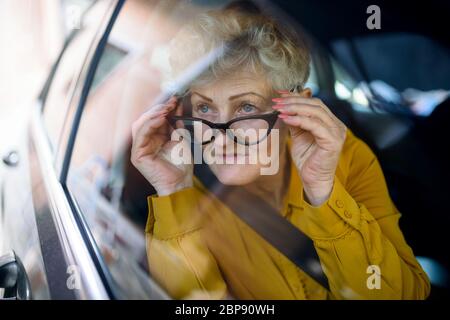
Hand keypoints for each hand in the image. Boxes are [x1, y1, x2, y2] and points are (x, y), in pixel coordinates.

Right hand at [131, 96, 192, 195]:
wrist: (181, 183)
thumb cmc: (181, 165)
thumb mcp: (180, 138)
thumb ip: (176, 124)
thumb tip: (177, 105)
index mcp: (153, 138)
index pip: (153, 118)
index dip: (163, 108)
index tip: (175, 100)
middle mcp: (144, 142)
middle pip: (145, 119)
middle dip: (158, 108)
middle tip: (171, 102)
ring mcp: (139, 148)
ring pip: (140, 124)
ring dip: (154, 114)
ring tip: (166, 108)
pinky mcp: (137, 154)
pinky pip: (141, 134)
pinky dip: (150, 123)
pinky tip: (161, 118)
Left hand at [272, 90, 346, 205]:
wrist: (313, 180)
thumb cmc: (307, 160)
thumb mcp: (298, 136)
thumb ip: (294, 122)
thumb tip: (283, 108)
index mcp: (330, 122)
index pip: (314, 103)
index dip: (296, 96)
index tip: (279, 95)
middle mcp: (337, 125)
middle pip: (315, 104)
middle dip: (294, 101)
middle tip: (277, 101)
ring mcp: (337, 132)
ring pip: (315, 112)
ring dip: (294, 108)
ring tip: (279, 108)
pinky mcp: (333, 141)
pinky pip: (315, 125)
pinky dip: (299, 120)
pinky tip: (286, 118)